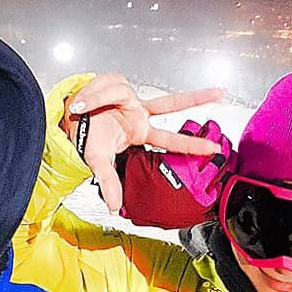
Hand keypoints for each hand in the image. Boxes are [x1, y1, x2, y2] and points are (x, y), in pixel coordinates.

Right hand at [62, 73, 225, 212]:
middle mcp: (140, 113)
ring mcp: (131, 97)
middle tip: (221, 94)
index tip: (213, 149)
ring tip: (81, 107)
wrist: (70, 121)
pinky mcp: (117, 83)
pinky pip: (106, 85)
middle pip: (172, 104)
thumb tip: (114, 208)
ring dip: (97, 98)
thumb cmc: (88, 139)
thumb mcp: (98, 162)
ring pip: (120, 91)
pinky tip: (82, 101)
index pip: (170, 140)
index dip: (191, 145)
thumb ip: (109, 183)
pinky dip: (91, 94)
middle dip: (197, 98)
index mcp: (140, 132)